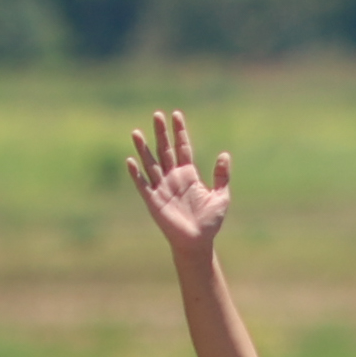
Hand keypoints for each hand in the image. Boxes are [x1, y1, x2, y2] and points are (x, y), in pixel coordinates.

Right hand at [125, 107, 232, 252]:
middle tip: (157, 114)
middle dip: (161, 133)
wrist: (198, 242)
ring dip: (144, 148)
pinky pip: (143, 184)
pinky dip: (136, 173)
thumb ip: (222, 175)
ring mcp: (162, 188)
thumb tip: (224, 154)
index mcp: (189, 175)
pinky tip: (131, 161)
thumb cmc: (210, 221)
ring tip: (136, 132)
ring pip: (151, 163)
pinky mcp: (153, 200)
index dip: (180, 132)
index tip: (176, 115)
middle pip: (165, 150)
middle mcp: (173, 178)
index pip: (183, 148)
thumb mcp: (221, 195)